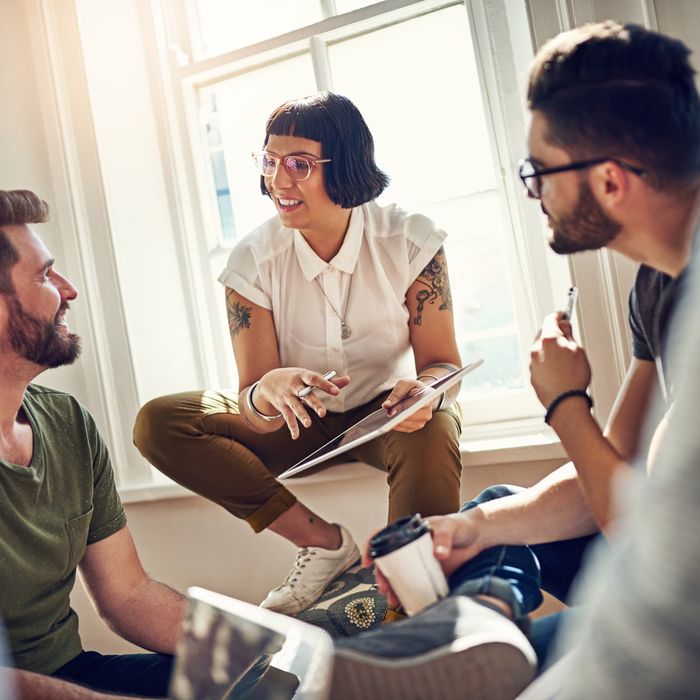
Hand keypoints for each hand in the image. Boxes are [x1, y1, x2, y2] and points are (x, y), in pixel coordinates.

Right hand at [256, 368, 349, 438]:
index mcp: (303, 375)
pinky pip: (288, 417)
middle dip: (313, 404)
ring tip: (308, 424)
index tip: (337, 391)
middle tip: (322, 413)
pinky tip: (296, 436)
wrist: (269, 381)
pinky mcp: (282, 407)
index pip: (315, 379)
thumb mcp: (309, 376)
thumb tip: (348, 380)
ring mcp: (287, 397)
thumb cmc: (296, 378)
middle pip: (305, 395)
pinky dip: (292, 427)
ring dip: (301, 415)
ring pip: (295, 407)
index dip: (326, 384)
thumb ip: (329, 380)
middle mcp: (294, 386)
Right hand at [362, 512, 482, 605]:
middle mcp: (409, 546)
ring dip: (393, 588)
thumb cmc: (460, 526)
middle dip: (382, 576)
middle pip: (387, 561)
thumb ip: (444, 538)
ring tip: (394, 599)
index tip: (367, 563)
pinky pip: (415, 585)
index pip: (382, 536)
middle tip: (385, 588)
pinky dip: (409, 595)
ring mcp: (418, 561)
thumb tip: (439, 554)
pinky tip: (408, 603)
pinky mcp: (429, 574)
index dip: (370, 547)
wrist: (478, 537)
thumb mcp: (450, 527)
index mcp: (408, 531)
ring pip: (398, 575)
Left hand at [382, 378, 435, 432]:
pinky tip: (390, 421)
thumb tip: (386, 405)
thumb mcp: (404, 384)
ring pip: (406, 425)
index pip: (414, 406)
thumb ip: (396, 394)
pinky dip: (396, 425)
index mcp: (427, 399)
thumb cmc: (413, 387)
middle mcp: (426, 413)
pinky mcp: (416, 426)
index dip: (402, 409)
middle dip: (397, 416)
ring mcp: (422, 421)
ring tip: (387, 417)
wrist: (420, 392)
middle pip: (410, 418)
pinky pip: (404, 429)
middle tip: (387, 414)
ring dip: (396, 422)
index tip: (391, 412)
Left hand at [530, 312, 590, 406]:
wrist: (564, 402)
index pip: (550, 320)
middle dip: (553, 333)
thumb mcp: (578, 350)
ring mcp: (532, 363)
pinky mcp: (532, 375)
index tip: (562, 314)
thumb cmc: (574, 378)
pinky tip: (558, 370)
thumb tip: (564, 325)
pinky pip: (539, 363)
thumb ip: (569, 335)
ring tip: (565, 359)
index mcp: (548, 340)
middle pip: (543, 334)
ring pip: (541, 349)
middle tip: (566, 336)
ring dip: (550, 349)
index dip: (558, 315)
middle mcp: (536, 350)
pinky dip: (547, 362)